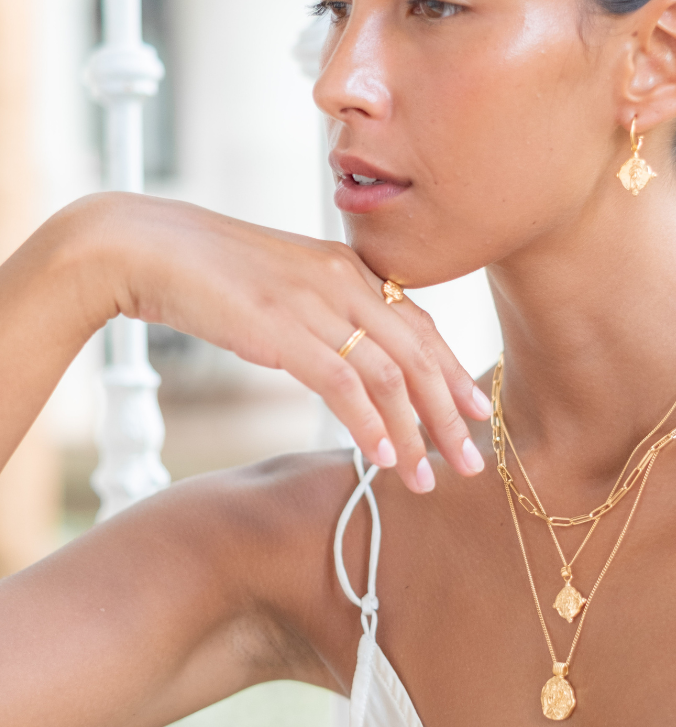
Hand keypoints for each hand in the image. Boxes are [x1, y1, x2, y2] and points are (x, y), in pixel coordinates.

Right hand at [79, 192, 490, 491]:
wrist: (147, 247)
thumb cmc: (213, 273)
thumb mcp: (288, 286)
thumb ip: (329, 312)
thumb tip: (354, 358)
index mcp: (351, 270)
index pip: (420, 326)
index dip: (452, 372)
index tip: (476, 410)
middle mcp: (344, 282)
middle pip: (419, 355)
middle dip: (449, 414)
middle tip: (472, 461)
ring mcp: (314, 303)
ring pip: (389, 375)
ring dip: (414, 433)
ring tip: (427, 479)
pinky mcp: (281, 328)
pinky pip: (342, 383)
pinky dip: (368, 424)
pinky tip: (383, 457)